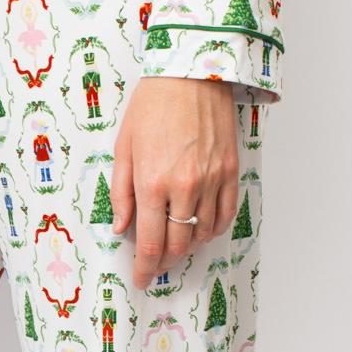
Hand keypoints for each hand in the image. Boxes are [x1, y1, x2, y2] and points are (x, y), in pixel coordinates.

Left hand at [111, 77, 239, 289]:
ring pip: (202, 234)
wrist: (192, 73)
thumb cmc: (152, 105)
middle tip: (155, 267)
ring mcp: (211, 181)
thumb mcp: (124, 148)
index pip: (150, 243)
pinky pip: (225, 215)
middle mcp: (184, 187)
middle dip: (164, 263)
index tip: (140, 279)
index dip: (144, 268)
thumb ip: (121, 192)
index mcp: (152, 183)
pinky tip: (201, 231)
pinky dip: (213, 230)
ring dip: (187, 248)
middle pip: (177, 245)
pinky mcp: (230, 171)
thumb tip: (121, 228)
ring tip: (175, 248)